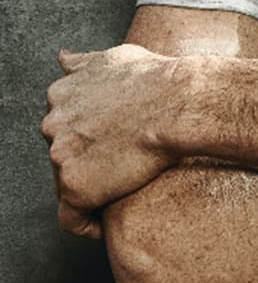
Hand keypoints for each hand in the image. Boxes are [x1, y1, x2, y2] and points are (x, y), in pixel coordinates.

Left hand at [42, 46, 179, 237]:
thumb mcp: (115, 58)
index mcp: (60, 95)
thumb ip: (84, 62)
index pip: (64, 128)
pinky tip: (105, 225)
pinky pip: (71, 219)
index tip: (109, 148)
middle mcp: (52, 124)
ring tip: (123, 192)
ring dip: (91, 190)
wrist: (180, 103)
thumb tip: (64, 57)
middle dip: (87, 163)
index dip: (87, 140)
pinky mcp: (75, 188)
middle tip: (123, 167)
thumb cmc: (158, 80)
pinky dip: (87, 226)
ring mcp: (60, 156)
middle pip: (63, 155)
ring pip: (67, 184)